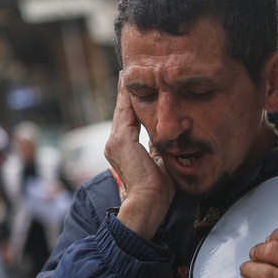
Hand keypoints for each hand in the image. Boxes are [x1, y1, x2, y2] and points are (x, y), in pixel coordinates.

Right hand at [104, 73, 174, 238]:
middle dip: (126, 92)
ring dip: (126, 91)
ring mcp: (115, 141)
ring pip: (123, 110)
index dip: (131, 103)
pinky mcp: (122, 141)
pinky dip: (129, 97)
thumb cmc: (157, 189)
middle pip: (122, 111)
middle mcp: (114, 143)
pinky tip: (131, 83)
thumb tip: (163, 135)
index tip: (136, 88)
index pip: (128, 120)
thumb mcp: (157, 161)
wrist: (147, 203)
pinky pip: (127, 112)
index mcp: (122, 149)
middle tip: (128, 74)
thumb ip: (155, 146)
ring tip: (128, 74)